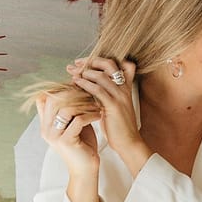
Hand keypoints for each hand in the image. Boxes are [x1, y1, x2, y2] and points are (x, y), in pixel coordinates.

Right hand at [37, 92, 100, 175]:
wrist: (86, 169)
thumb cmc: (83, 145)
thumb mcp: (74, 123)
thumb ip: (71, 108)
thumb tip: (76, 85)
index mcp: (46, 124)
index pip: (44, 98)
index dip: (60, 89)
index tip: (78, 87)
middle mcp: (46, 129)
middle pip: (53, 99)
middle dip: (73, 93)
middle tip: (89, 92)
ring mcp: (54, 136)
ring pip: (66, 108)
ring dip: (84, 103)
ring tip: (96, 103)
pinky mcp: (66, 141)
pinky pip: (78, 120)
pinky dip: (90, 114)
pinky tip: (99, 114)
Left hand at [68, 58, 151, 175]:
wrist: (128, 142)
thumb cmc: (118, 126)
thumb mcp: (114, 105)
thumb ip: (105, 93)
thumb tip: (89, 85)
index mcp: (125, 86)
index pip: (116, 63)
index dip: (99, 59)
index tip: (83, 62)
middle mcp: (124, 88)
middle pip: (109, 64)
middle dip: (90, 61)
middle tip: (76, 64)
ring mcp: (120, 96)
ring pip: (101, 76)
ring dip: (84, 72)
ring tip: (73, 73)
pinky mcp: (113, 106)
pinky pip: (97, 90)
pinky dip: (85, 84)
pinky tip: (76, 83)